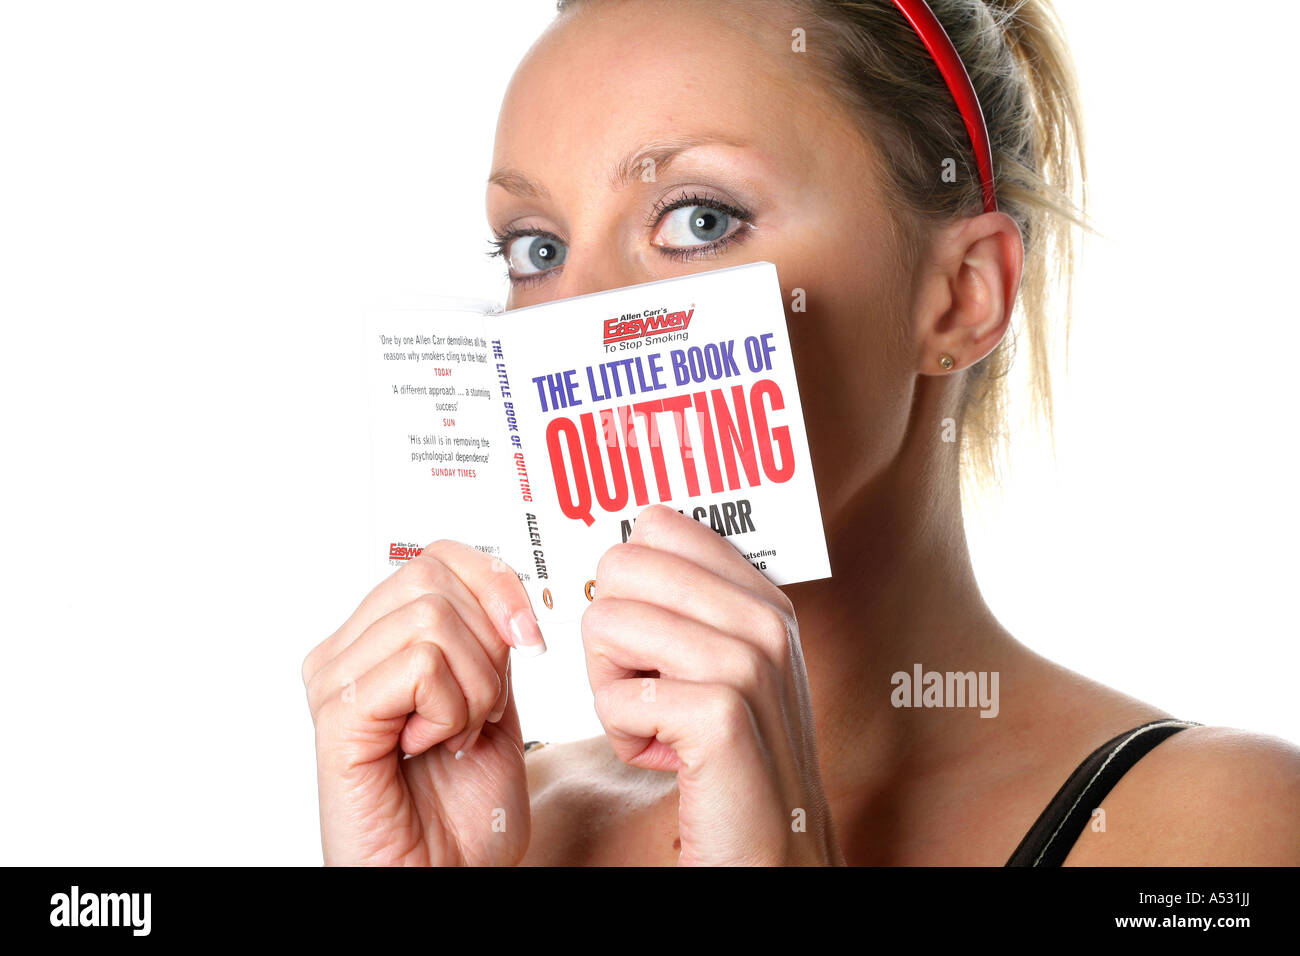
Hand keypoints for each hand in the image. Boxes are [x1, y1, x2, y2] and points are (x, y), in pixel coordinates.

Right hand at [302, 541, 545, 864]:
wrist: (451, 879)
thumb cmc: (464, 809)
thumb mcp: (493, 699)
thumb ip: (485, 639)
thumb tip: (501, 588)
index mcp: (378, 640)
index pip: (438, 557)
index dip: (497, 584)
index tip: (528, 637)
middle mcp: (346, 652)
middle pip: (434, 575)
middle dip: (487, 643)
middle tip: (479, 707)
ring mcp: (334, 680)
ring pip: (431, 618)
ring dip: (474, 686)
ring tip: (454, 734)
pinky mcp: (338, 715)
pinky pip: (419, 665)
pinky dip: (450, 708)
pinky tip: (429, 746)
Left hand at [581, 505, 842, 864]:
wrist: (772, 853)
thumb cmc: (727, 761)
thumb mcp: (717, 668)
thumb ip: (682, 606)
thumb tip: (614, 555)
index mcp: (761, 597)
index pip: (656, 525)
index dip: (625, 584)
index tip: (647, 636)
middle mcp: (763, 620)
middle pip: (621, 568)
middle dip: (609, 635)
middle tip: (647, 687)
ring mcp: (749, 665)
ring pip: (607, 625)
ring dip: (611, 688)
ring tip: (657, 723)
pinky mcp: (722, 717)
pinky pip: (616, 698)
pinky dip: (621, 735)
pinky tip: (664, 756)